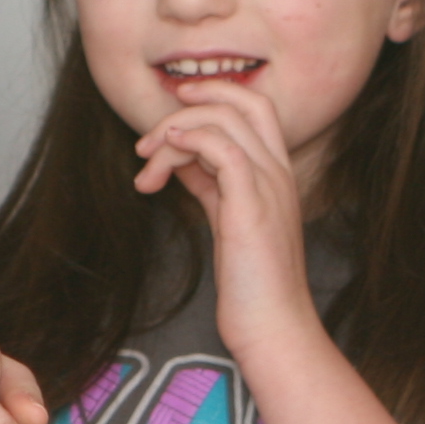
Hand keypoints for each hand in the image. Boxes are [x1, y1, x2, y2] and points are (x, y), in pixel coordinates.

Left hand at [132, 75, 321, 353]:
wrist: (272, 327)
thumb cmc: (252, 285)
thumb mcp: (227, 222)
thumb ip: (209, 185)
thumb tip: (180, 160)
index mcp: (277, 174)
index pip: (254, 107)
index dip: (213, 97)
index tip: (172, 112)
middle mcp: (279, 172)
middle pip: (244, 100)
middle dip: (192, 101)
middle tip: (147, 141)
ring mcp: (270, 185)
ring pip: (225, 120)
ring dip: (173, 134)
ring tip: (146, 169)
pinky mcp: (253, 205)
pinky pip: (222, 148)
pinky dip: (189, 141)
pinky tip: (162, 160)